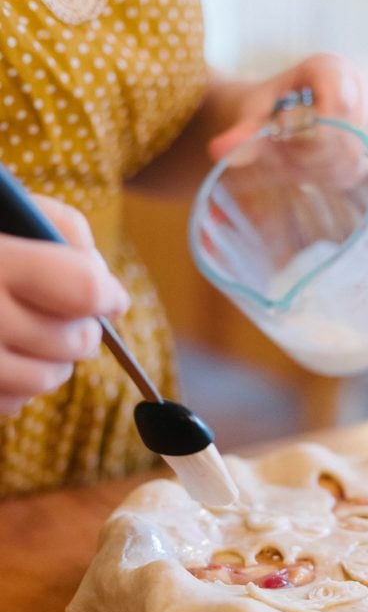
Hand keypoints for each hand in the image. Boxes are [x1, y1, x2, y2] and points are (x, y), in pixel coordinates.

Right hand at [0, 196, 129, 414]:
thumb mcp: (7, 209)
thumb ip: (61, 230)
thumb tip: (106, 288)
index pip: (82, 287)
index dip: (108, 295)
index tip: (113, 300)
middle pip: (72, 340)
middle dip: (83, 330)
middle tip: (74, 319)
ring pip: (46, 379)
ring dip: (56, 362)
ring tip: (41, 339)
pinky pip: (10, 403)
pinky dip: (16, 386)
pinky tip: (3, 357)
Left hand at [208, 52, 367, 160]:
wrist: (283, 112)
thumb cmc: (266, 109)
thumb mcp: (253, 115)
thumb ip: (242, 134)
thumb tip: (217, 152)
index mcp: (330, 68)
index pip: (339, 103)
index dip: (313, 128)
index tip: (286, 132)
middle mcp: (360, 87)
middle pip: (345, 135)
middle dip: (310, 153)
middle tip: (286, 150)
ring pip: (352, 156)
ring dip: (319, 167)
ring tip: (297, 156)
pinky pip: (359, 168)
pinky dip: (331, 175)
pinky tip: (313, 167)